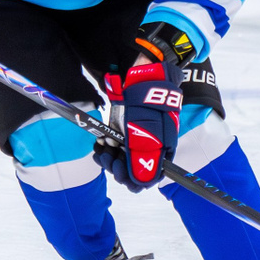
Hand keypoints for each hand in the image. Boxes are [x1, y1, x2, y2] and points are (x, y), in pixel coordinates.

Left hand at [93, 40, 183, 192]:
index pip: (147, 178)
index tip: (119, 172)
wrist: (143, 76)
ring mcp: (137, 140)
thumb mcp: (146, 133)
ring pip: (121, 161)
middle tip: (106, 158)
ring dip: (109, 159)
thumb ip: (143, 160)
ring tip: (100, 150)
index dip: (133, 180)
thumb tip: (141, 184)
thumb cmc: (148, 102)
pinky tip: (99, 143)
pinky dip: (105, 148)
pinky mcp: (125, 132)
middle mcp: (150, 149)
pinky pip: (114, 148)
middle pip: (132, 172)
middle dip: (117, 168)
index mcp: (160, 152)